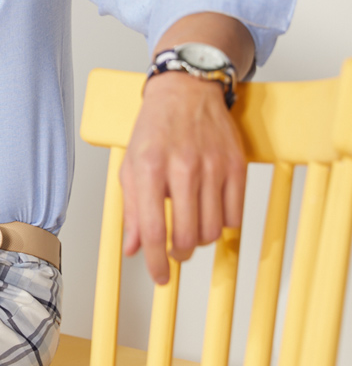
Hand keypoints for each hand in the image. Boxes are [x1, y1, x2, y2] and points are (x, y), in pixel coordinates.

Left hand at [119, 70, 246, 283]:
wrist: (185, 90)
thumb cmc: (155, 126)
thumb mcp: (131, 163)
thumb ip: (132, 208)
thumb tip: (133, 247)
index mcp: (149, 167)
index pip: (153, 230)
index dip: (155, 262)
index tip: (159, 276)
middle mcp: (181, 167)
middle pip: (188, 236)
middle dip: (180, 252)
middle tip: (175, 249)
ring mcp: (211, 165)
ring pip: (213, 230)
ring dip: (201, 239)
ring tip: (191, 225)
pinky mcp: (235, 164)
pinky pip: (234, 215)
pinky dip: (222, 223)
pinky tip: (209, 210)